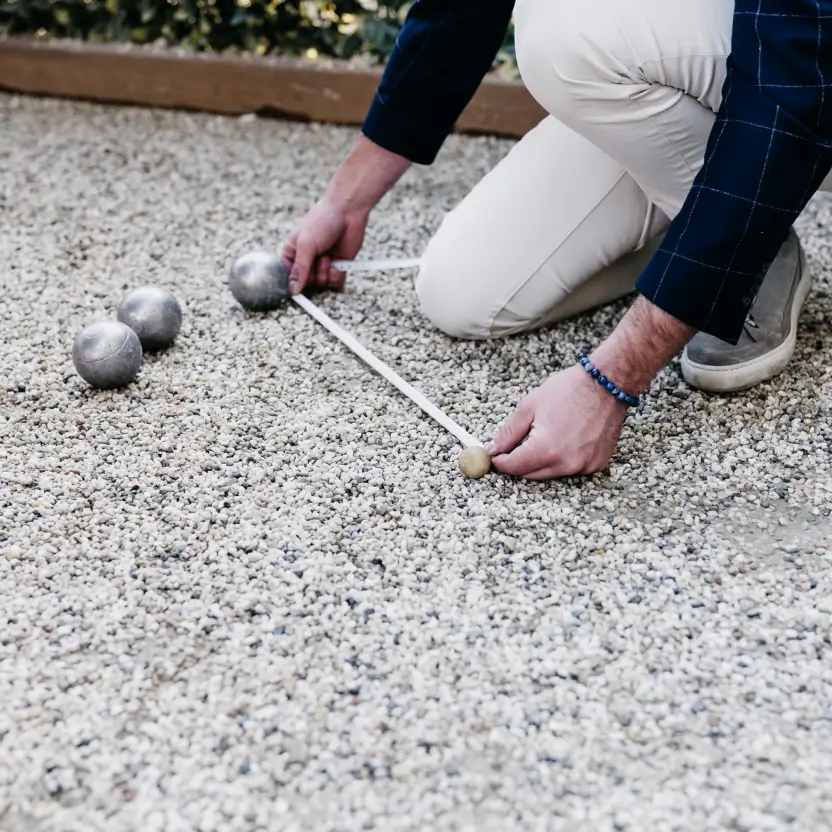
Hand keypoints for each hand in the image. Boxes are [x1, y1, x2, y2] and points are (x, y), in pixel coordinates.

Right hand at [281, 135, 411, 294]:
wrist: (347, 211)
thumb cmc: (321, 221)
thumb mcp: (306, 245)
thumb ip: (299, 270)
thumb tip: (292, 291)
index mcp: (292, 254)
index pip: (289, 278)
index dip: (295, 283)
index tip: (301, 285)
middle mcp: (307, 261)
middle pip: (307, 284)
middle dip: (314, 274)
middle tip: (318, 259)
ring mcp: (323, 264)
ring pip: (322, 284)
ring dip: (326, 272)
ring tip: (328, 256)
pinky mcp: (338, 266)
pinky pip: (336, 282)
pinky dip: (337, 274)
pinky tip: (338, 262)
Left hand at [489, 366, 626, 479]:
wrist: (608, 384)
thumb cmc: (569, 390)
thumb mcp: (529, 405)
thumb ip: (509, 432)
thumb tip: (495, 450)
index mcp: (546, 449)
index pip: (513, 467)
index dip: (499, 461)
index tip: (493, 456)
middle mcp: (566, 464)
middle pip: (529, 475)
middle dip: (518, 462)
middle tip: (514, 446)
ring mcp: (584, 467)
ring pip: (549, 474)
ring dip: (540, 462)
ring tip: (543, 436)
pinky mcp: (596, 465)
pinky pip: (570, 470)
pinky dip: (561, 460)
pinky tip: (564, 440)